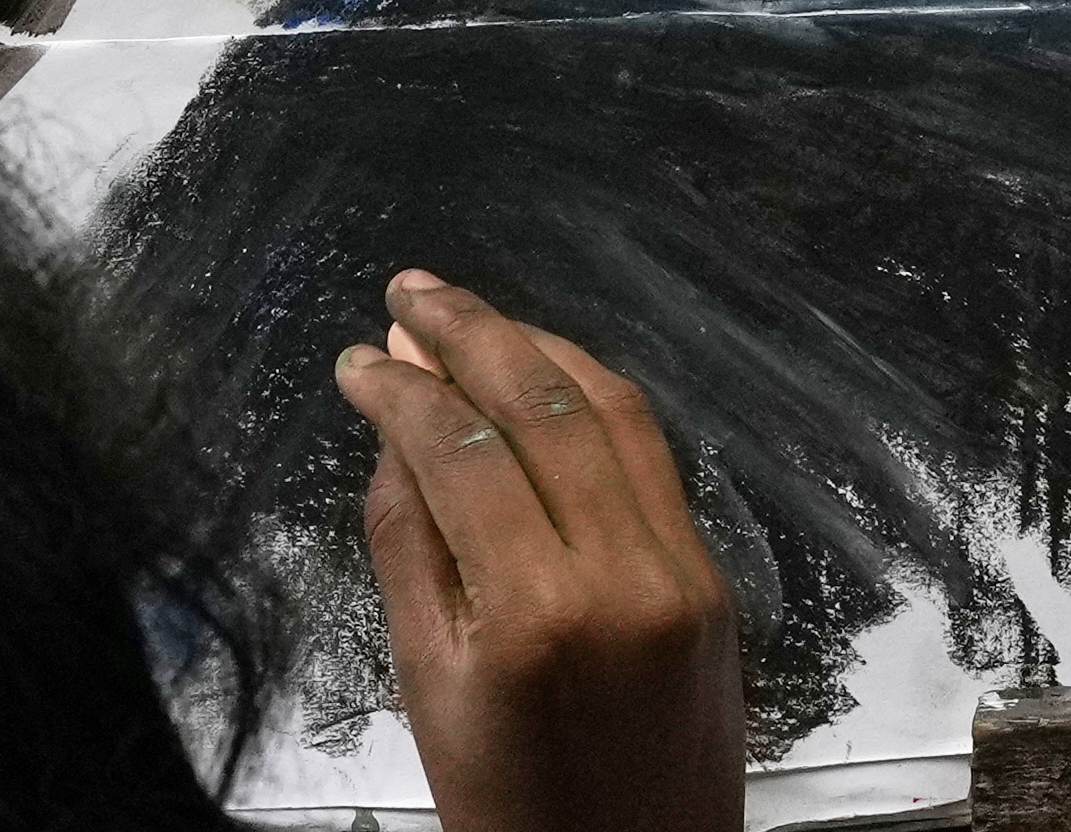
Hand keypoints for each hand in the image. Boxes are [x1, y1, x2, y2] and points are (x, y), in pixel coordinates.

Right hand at [343, 269, 749, 831]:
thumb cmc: (507, 804)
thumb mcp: (428, 687)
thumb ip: (409, 550)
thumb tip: (395, 429)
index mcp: (534, 614)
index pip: (461, 452)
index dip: (402, 390)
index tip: (358, 356)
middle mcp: (622, 573)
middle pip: (544, 404)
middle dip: (470, 332)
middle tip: (410, 290)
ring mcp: (681, 569)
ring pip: (611, 411)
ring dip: (537, 348)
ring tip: (468, 317)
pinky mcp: (712, 576)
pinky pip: (652, 456)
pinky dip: (595, 400)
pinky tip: (545, 377)